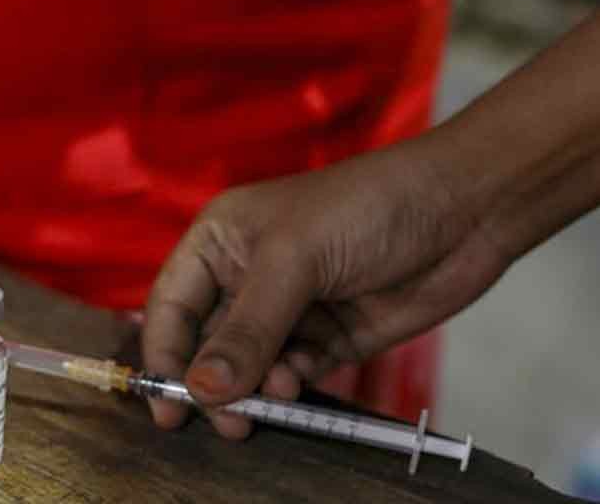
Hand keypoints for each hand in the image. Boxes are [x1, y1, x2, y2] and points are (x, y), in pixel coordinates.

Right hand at [141, 140, 508, 438]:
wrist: (463, 210)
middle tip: (227, 418)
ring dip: (256, 386)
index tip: (165, 407)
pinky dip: (291, 383)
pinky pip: (292, 372)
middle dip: (212, 382)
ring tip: (274, 396)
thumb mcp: (294, 261)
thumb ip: (246, 330)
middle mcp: (246, 276)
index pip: (171, 305)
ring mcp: (289, 309)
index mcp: (220, 241)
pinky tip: (301, 378)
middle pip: (207, 344)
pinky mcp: (328, 337)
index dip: (164, 355)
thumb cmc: (365, 208)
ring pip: (249, 366)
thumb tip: (200, 390)